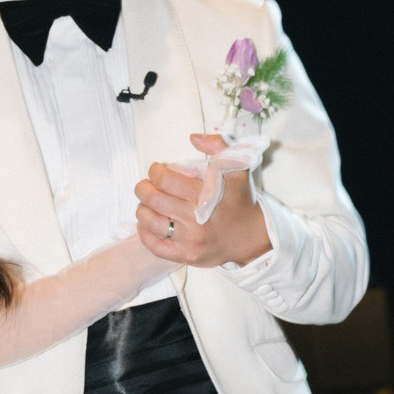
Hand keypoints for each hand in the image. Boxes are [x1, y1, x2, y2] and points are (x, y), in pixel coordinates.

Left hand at [134, 134, 271, 269]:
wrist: (252, 235)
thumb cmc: (240, 200)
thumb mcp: (236, 167)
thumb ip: (217, 146)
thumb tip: (193, 137)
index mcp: (204, 194)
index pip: (165, 179)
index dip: (155, 171)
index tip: (156, 170)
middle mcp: (195, 217)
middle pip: (154, 199)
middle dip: (143, 188)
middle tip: (144, 186)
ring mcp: (190, 239)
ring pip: (151, 222)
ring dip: (141, 210)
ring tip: (145, 204)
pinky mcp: (187, 255)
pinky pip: (156, 247)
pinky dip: (145, 234)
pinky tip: (145, 224)